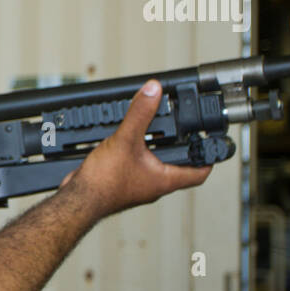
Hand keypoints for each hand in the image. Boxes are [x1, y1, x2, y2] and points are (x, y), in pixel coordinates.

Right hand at [61, 80, 212, 218]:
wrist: (77, 199)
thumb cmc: (103, 183)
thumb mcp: (125, 140)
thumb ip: (140, 113)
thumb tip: (153, 92)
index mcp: (164, 180)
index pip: (199, 174)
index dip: (209, 159)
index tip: (212, 147)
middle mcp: (154, 186)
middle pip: (178, 169)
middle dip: (182, 151)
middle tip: (185, 135)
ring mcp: (137, 186)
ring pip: (155, 168)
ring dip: (157, 152)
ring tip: (156, 134)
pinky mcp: (121, 183)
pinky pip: (136, 168)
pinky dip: (136, 155)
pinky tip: (127, 145)